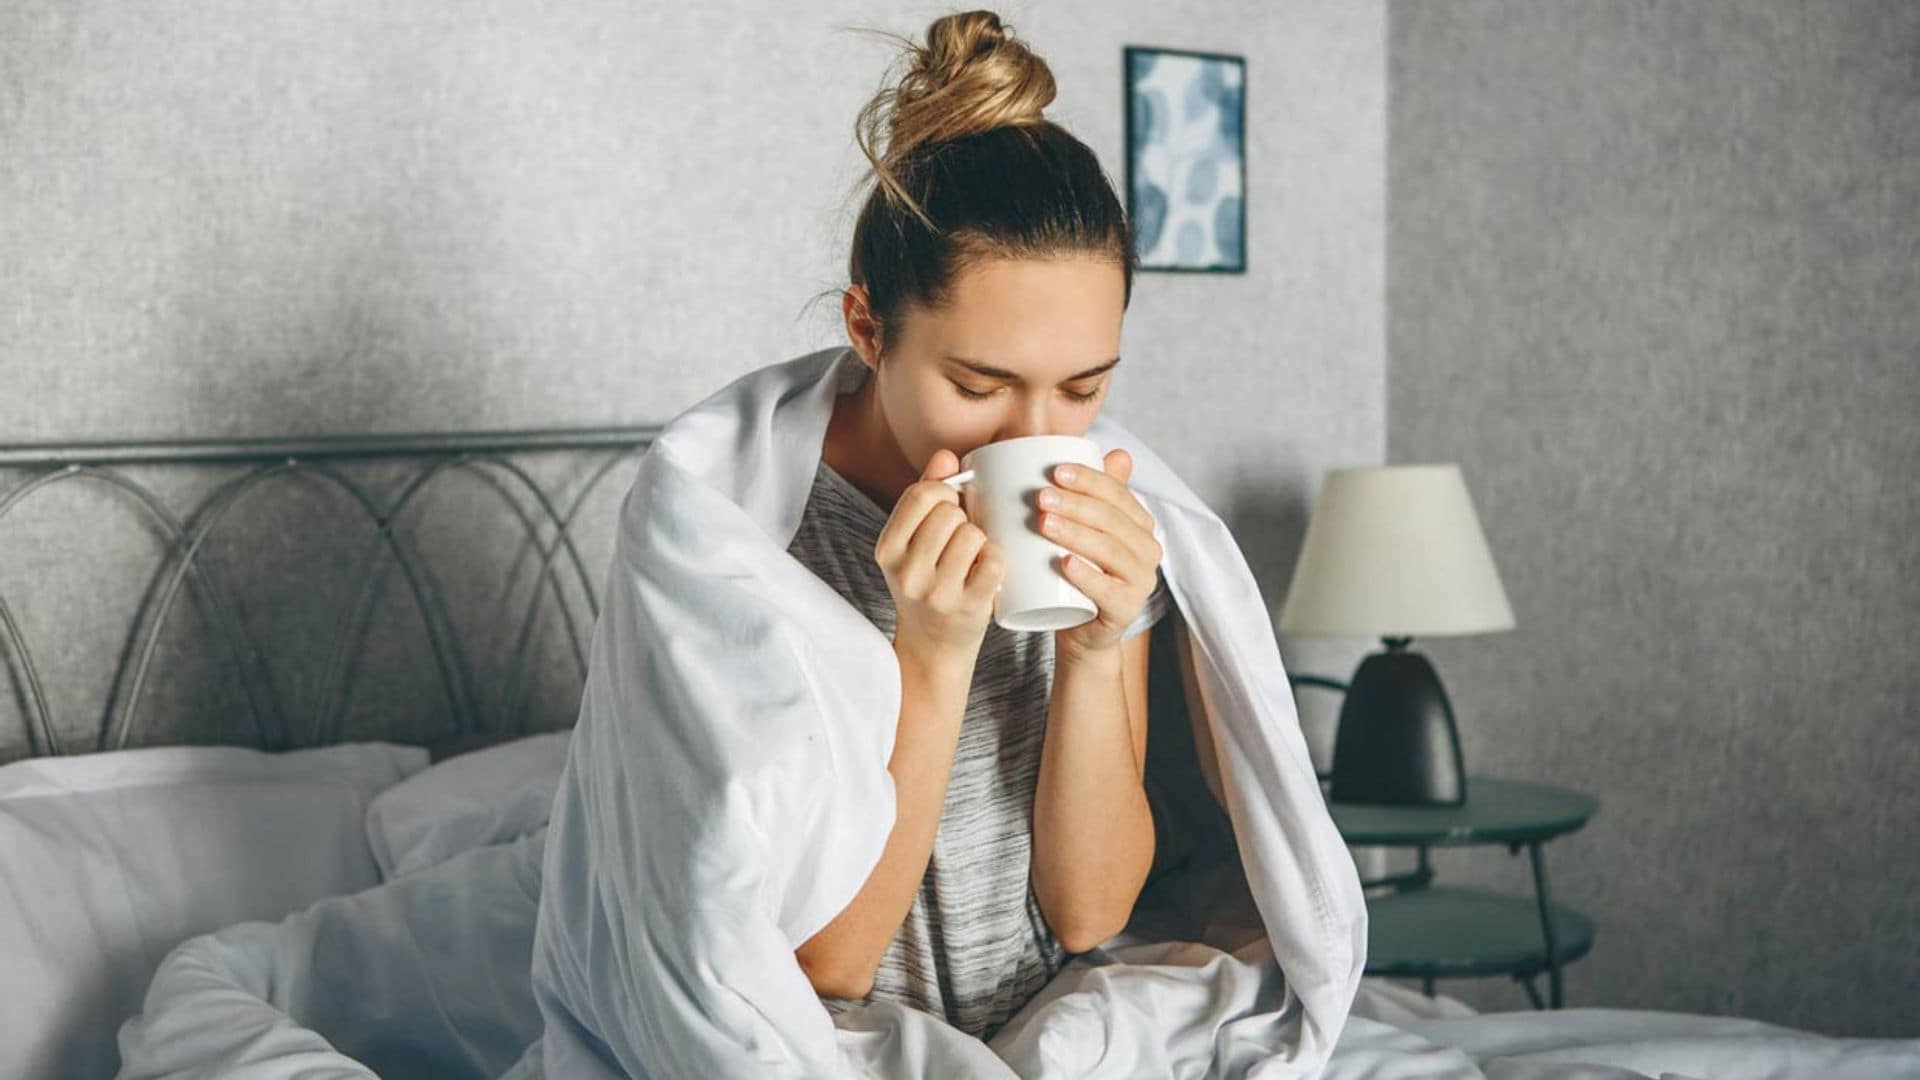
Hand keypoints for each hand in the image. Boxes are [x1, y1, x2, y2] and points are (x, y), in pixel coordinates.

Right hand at [875, 449, 1006, 664]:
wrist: (932, 645)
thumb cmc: (927, 582)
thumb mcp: (913, 542)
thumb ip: (926, 494)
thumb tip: (946, 456)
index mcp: (887, 548)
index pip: (920, 495)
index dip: (944, 491)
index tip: (950, 506)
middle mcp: (906, 572)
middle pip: (949, 513)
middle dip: (962, 518)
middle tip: (962, 537)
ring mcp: (936, 593)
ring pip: (972, 534)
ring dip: (981, 539)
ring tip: (973, 555)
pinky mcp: (967, 608)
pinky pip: (993, 561)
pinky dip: (997, 559)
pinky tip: (988, 569)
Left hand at [1040, 449, 1163, 659]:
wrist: (1081, 630)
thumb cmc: (1079, 572)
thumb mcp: (1084, 530)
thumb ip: (1095, 494)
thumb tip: (1117, 452)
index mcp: (1139, 524)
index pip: (1117, 493)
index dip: (1088, 479)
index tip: (1054, 471)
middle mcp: (1148, 551)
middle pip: (1111, 520)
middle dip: (1075, 504)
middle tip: (1040, 497)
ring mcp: (1140, 582)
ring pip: (1110, 552)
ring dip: (1076, 534)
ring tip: (1043, 524)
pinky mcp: (1126, 610)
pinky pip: (1108, 592)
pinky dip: (1086, 576)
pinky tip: (1064, 564)